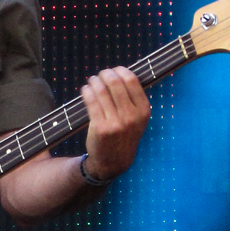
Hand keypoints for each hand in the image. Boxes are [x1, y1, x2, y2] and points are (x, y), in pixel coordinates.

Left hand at [81, 67, 150, 181]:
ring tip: (92, 81)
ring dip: (94, 81)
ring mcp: (115, 123)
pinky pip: (91, 102)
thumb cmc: (124, 135)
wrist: (114, 161)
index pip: (132, 81)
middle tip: (100, 75)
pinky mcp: (100, 127)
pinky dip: (87, 92)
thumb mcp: (137, 119)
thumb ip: (132, 99)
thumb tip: (119, 73)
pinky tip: (86, 90)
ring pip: (101, 91)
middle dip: (105, 74)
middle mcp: (131, 116)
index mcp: (143, 111)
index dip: (120, 71)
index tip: (114, 70)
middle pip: (115, 83)